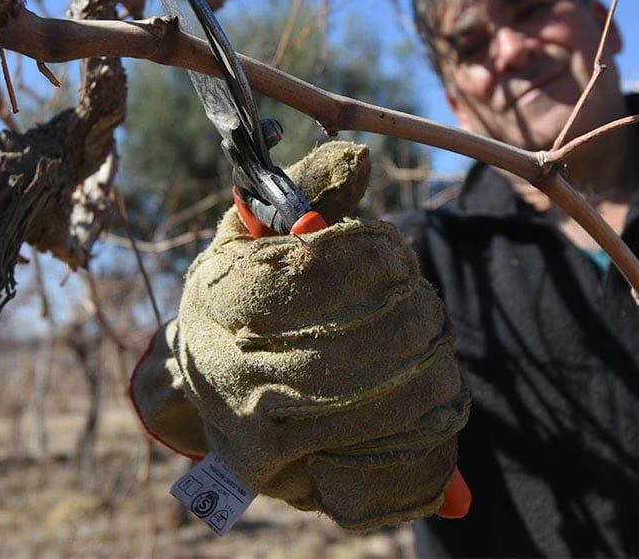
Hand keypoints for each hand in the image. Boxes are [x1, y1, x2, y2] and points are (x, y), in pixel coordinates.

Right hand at [130, 141, 470, 529]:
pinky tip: (435, 406)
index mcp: (220, 299)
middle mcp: (231, 373)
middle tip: (423, 303)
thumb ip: (308, 189)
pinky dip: (427, 438)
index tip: (394, 252)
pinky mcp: (295, 481)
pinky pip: (384, 467)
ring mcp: (261, 437)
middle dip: (414, 313)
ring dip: (433, 369)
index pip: (308, 270)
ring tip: (433, 348)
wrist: (203, 388)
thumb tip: (358, 157)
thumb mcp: (256, 232)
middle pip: (360, 339)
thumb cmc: (242, 296)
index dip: (370, 256)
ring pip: (385, 402)